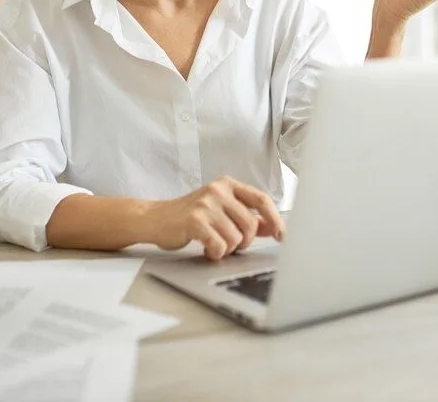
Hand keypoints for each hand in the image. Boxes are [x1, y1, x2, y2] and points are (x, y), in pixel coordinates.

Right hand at [145, 177, 284, 259]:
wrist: (156, 219)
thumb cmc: (191, 216)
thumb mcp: (221, 210)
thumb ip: (246, 217)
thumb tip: (272, 227)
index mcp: (228, 184)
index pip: (262, 200)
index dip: (275, 219)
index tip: (282, 236)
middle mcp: (218, 190)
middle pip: (250, 224)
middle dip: (244, 242)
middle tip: (231, 245)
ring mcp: (206, 204)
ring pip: (236, 238)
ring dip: (228, 249)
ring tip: (214, 244)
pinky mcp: (194, 220)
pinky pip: (219, 245)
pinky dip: (216, 253)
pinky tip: (207, 249)